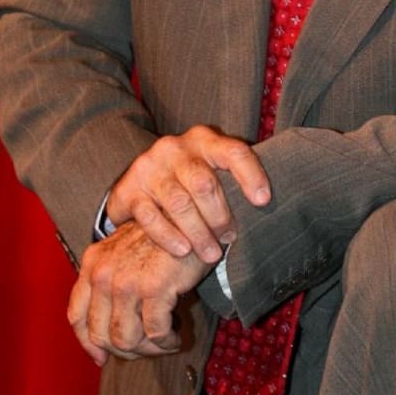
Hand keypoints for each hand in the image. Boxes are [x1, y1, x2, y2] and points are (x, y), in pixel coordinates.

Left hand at [67, 220, 208, 366]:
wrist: (189, 215)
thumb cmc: (160, 235)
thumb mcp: (123, 251)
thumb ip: (108, 281)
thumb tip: (104, 329)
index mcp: (93, 263)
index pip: (77, 316)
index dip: (88, 343)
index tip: (101, 357)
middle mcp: (104, 274)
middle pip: (101, 335)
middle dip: (125, 350)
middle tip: (145, 349)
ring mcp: (127, 282)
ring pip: (126, 339)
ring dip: (147, 350)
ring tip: (162, 343)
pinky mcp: (154, 288)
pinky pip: (155, 333)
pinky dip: (166, 342)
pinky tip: (175, 338)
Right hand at [107, 125, 270, 263]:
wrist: (136, 182)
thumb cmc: (188, 180)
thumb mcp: (210, 170)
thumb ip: (231, 180)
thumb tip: (266, 207)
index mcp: (204, 140)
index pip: (233, 152)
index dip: (251, 175)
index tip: (263, 201)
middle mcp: (176, 148)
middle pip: (205, 182)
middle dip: (220, 215)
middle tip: (230, 237)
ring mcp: (150, 167)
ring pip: (179, 203)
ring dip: (199, 233)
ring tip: (211, 254)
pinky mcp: (129, 189)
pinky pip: (150, 217)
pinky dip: (169, 237)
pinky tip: (183, 251)